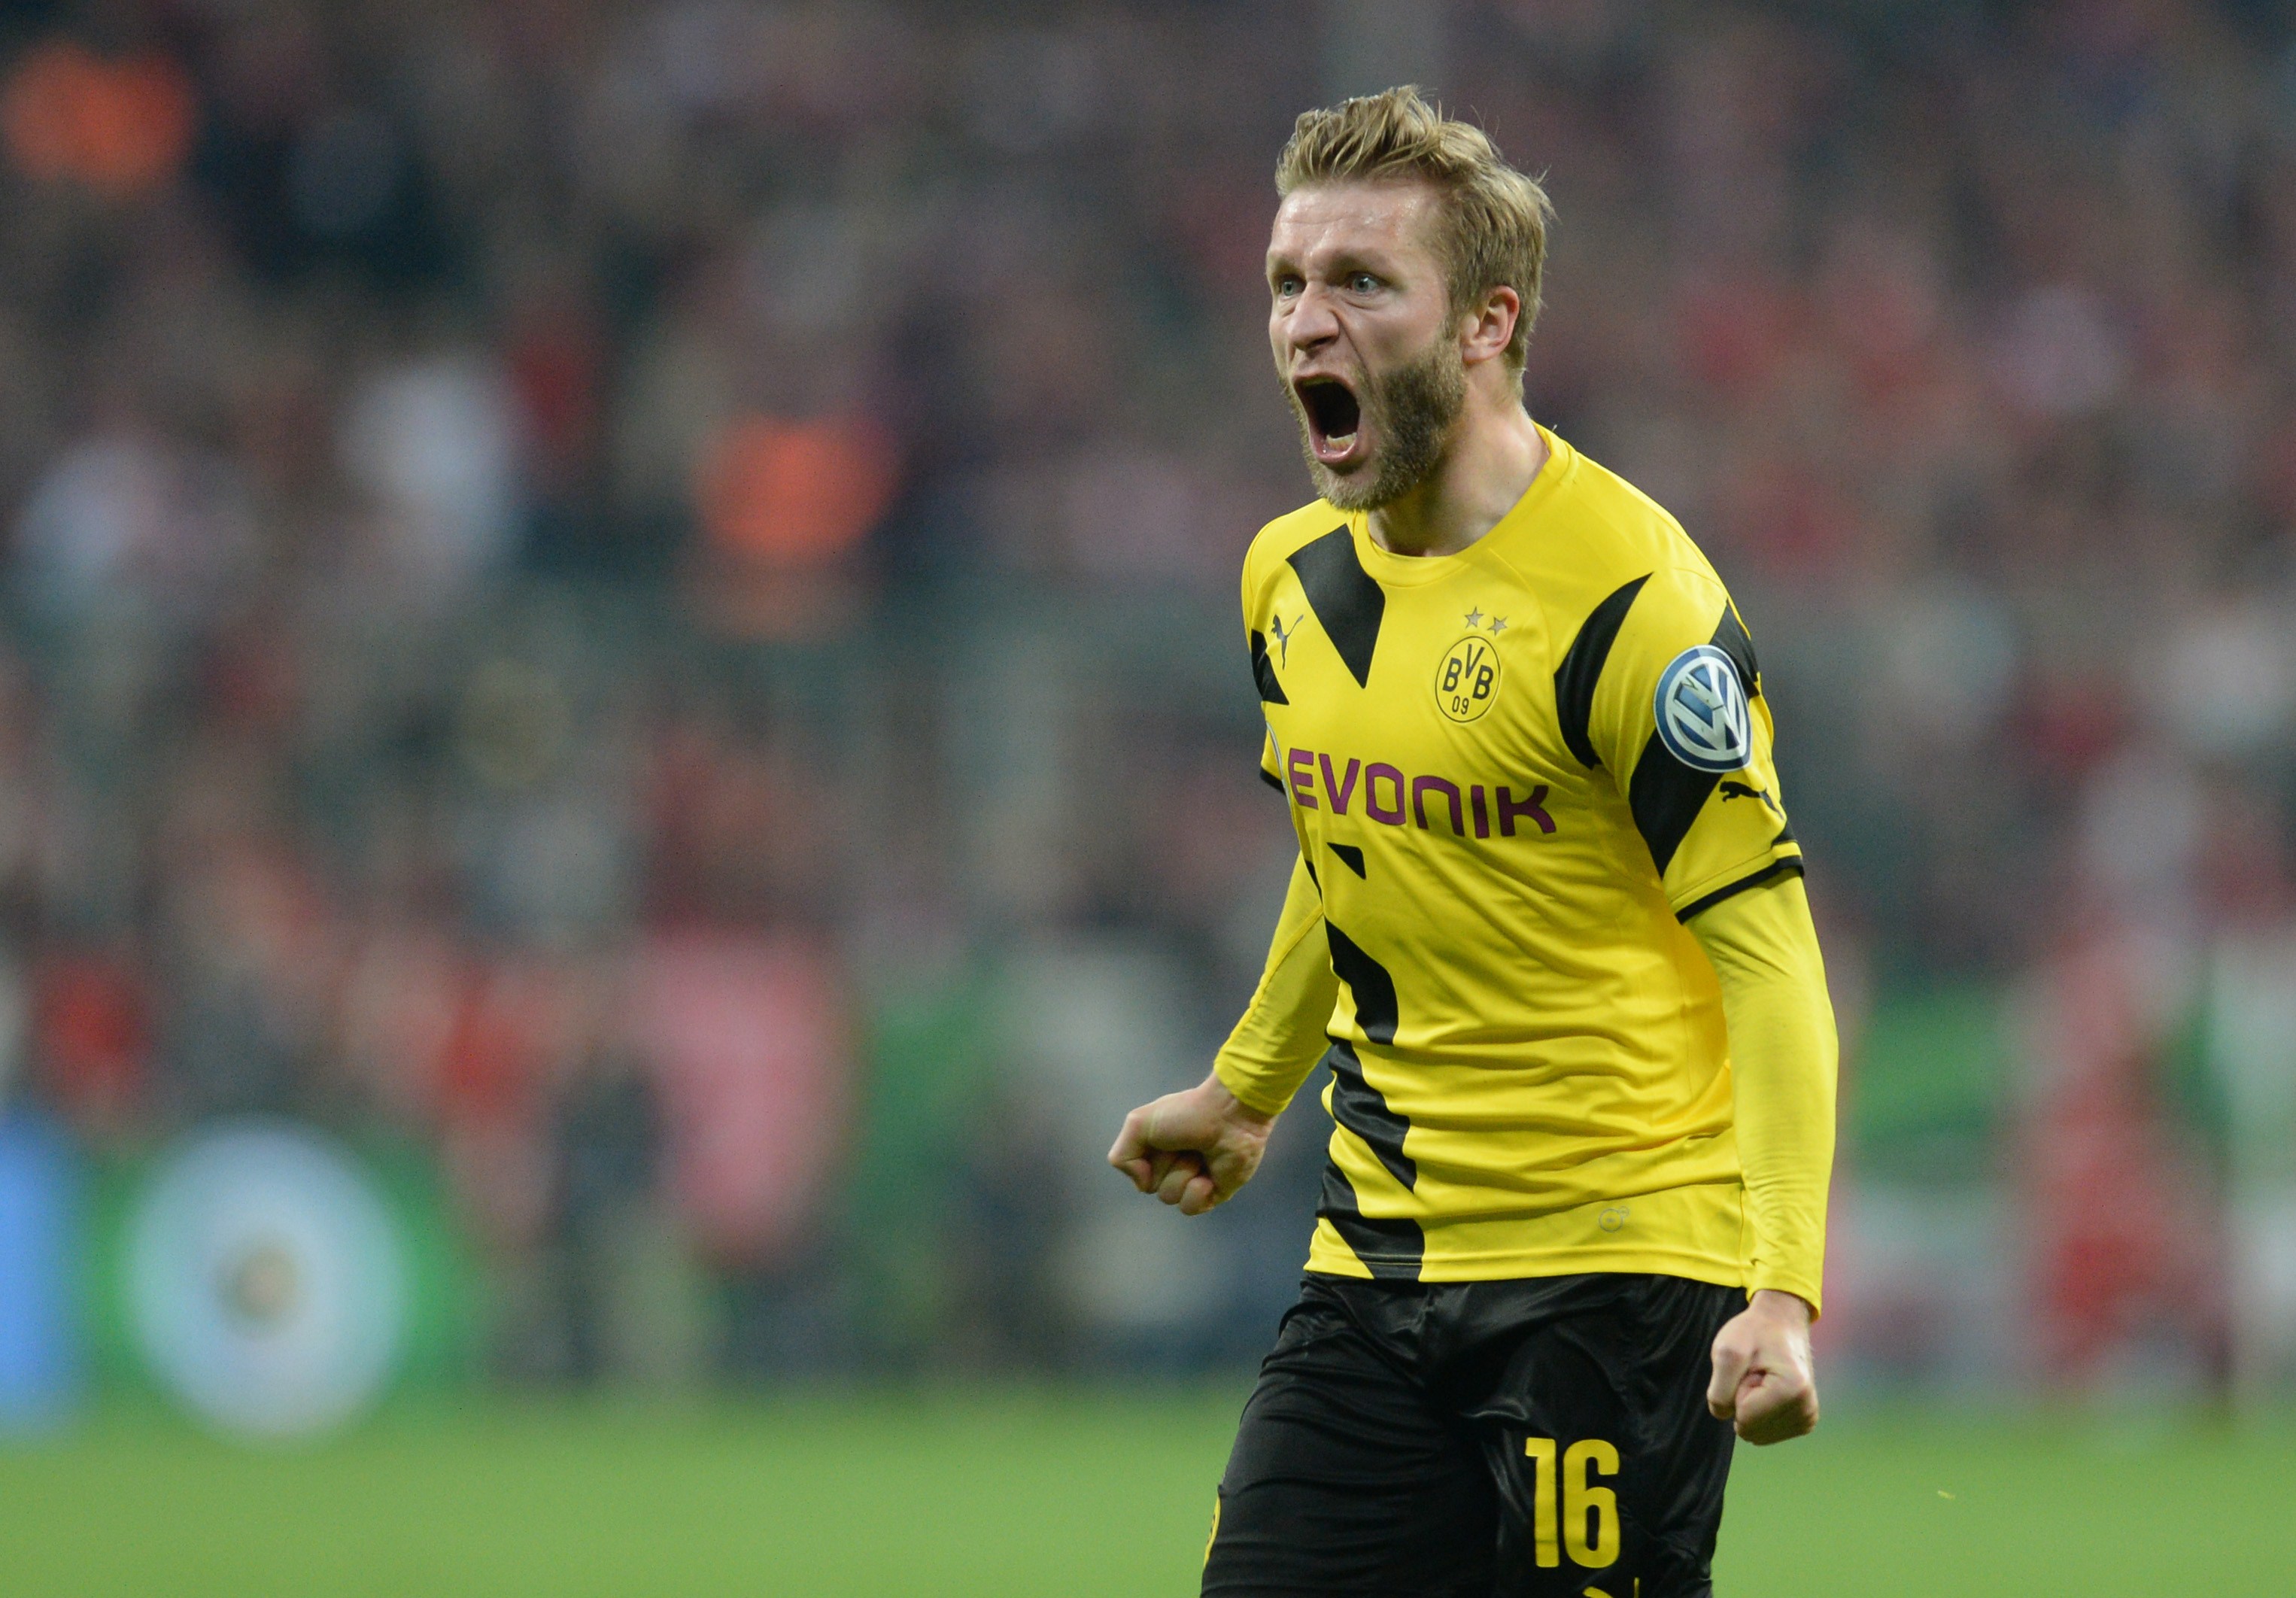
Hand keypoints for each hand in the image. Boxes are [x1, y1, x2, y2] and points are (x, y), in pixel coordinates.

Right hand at [1107, 1072, 1275, 1215]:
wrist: (1229, 1115)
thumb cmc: (1186, 1114)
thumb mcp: (1138, 1123)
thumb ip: (1122, 1157)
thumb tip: (1143, 1186)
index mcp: (1156, 1149)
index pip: (1136, 1171)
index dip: (1144, 1159)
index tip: (1162, 1137)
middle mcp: (1173, 1166)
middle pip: (1151, 1186)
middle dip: (1165, 1164)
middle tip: (1185, 1144)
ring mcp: (1193, 1181)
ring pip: (1168, 1197)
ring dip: (1182, 1173)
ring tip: (1200, 1155)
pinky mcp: (1213, 1194)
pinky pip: (1189, 1208)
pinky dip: (1196, 1192)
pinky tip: (1208, 1176)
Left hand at [1707, 1289, 1817, 1444]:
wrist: (1781, 1322)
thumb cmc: (1753, 1333)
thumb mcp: (1726, 1351)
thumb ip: (1719, 1391)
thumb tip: (1725, 1417)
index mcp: (1792, 1390)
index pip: (1743, 1417)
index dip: (1736, 1390)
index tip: (1750, 1367)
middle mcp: (1807, 1410)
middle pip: (1750, 1429)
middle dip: (1743, 1400)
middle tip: (1754, 1373)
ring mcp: (1808, 1418)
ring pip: (1757, 1433)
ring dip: (1751, 1405)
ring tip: (1762, 1378)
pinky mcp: (1805, 1421)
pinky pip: (1766, 1433)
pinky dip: (1761, 1412)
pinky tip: (1769, 1388)